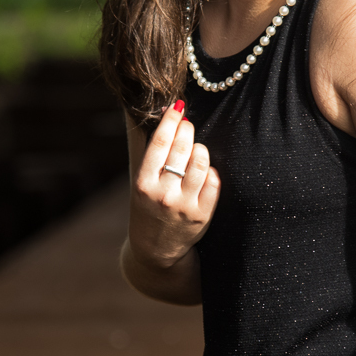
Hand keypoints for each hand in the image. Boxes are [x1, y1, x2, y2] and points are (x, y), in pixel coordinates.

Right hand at [128, 100, 220, 268]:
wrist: (154, 250)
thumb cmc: (148, 207)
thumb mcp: (142, 183)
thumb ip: (153, 153)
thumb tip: (169, 113)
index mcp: (143, 184)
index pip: (160, 142)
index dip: (171, 120)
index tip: (178, 106)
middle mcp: (163, 195)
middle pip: (182, 148)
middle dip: (187, 129)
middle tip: (187, 124)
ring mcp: (184, 206)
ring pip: (201, 161)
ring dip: (200, 148)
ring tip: (195, 149)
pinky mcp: (202, 215)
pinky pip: (214, 180)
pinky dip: (210, 170)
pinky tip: (203, 170)